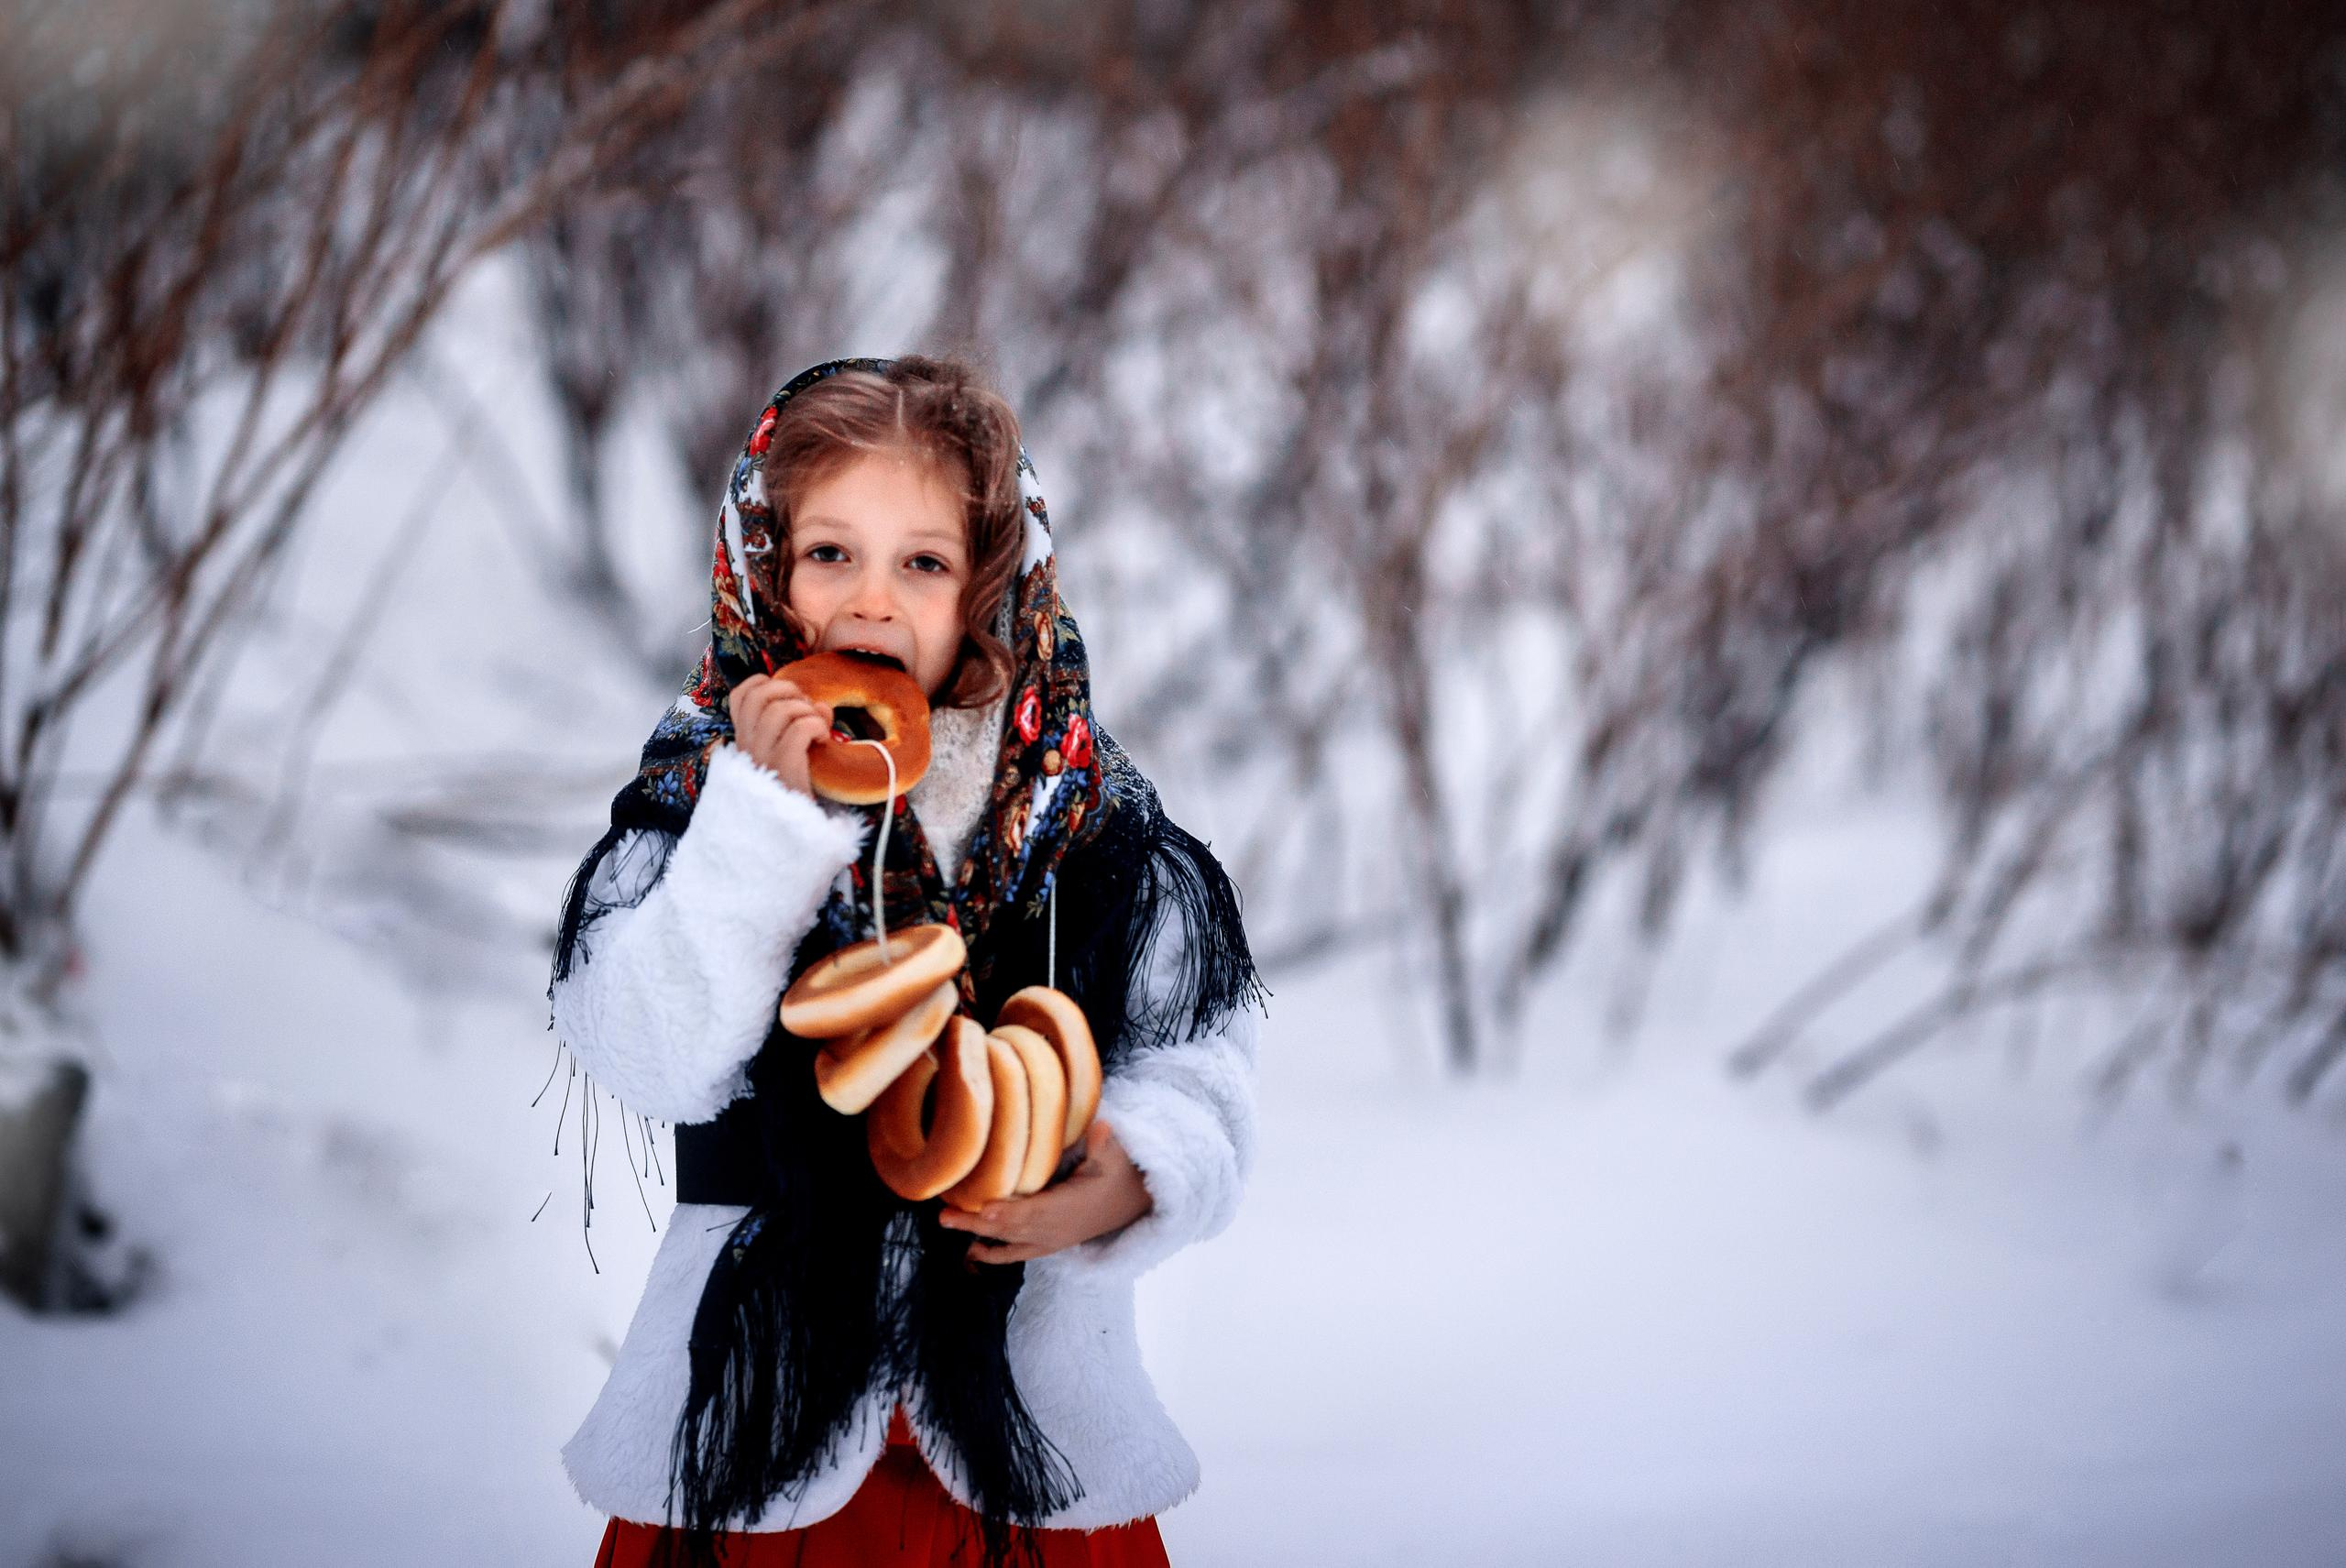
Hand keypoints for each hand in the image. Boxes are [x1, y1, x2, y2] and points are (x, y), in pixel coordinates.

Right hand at [726, 674, 832, 796]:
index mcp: (744, 742)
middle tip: (807, 712)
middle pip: (761, 694)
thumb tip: (820, 703)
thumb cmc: (797, 794)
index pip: (739, 694)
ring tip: (818, 730)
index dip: (766, 684)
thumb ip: (800, 724)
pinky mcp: (783, 771)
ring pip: (781, 709)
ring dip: (807, 711)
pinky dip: (817, 726)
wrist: (794, 839)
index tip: (789, 700)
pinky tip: (823, 741)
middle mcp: (747, 749)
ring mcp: (762, 760)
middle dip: (790, 691)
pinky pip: (800, 728)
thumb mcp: (792, 756)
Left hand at [937, 1119, 1153, 1264]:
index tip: (983, 1209)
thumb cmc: (1120, 1175)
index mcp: (1069, 1208)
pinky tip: (971, 1252)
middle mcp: (1055, 1230)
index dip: (1008, 1213)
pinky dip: (994, 1254)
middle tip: (945, 1215)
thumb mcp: (1115, 1158)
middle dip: (976, 1222)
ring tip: (947, 1222)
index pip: (1033, 1212)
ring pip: (1008, 1240)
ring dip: (976, 1233)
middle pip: (1010, 1228)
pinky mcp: (1048, 1245)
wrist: (1132, 1204)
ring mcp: (1050, 1241)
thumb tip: (1102, 1127)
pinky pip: (1017, 1253)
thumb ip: (1104, 1144)